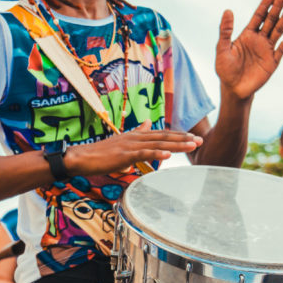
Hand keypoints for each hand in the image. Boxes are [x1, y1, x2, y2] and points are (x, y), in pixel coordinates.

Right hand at [64, 120, 201, 176]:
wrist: (81, 157)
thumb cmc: (100, 153)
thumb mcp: (121, 142)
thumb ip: (136, 133)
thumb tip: (147, 124)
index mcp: (136, 135)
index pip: (161, 134)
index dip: (178, 135)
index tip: (193, 137)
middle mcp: (136, 137)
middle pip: (164, 137)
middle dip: (183, 139)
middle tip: (201, 141)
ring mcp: (130, 145)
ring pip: (158, 144)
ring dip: (176, 145)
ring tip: (192, 146)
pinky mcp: (124, 155)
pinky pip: (143, 154)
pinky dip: (157, 154)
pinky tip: (168, 156)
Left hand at [215, 0, 282, 99]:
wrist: (233, 89)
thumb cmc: (226, 69)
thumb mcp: (222, 49)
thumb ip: (225, 31)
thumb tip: (228, 10)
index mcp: (248, 35)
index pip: (258, 16)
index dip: (265, 5)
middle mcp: (259, 40)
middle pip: (270, 20)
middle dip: (277, 7)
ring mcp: (267, 50)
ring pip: (278, 31)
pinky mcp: (272, 62)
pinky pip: (281, 49)